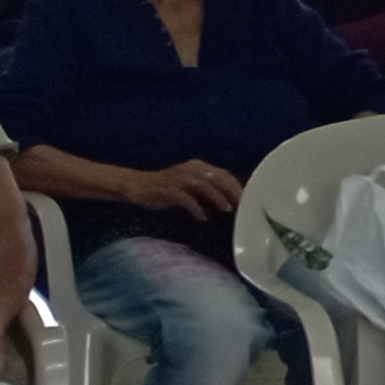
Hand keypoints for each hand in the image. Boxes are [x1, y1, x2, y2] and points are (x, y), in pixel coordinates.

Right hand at [120, 158, 241, 217]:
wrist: (136, 186)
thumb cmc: (166, 188)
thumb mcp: (189, 186)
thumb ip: (207, 190)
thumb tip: (229, 202)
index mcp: (197, 166)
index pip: (223, 174)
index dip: (236, 186)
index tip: (247, 198)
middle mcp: (190, 169)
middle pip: (217, 178)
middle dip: (231, 191)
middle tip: (241, 205)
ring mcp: (178, 178)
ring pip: (203, 186)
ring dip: (216, 198)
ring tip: (226, 210)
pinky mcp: (167, 189)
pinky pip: (184, 198)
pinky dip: (195, 207)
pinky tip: (201, 217)